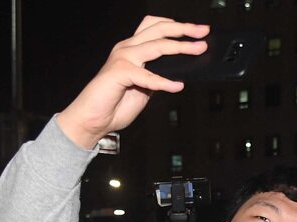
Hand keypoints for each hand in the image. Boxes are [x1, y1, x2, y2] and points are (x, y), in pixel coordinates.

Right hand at [57, 16, 209, 149]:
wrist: (93, 120)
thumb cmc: (115, 105)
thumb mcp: (144, 88)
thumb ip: (157, 77)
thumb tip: (179, 74)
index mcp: (132, 49)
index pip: (155, 27)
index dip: (177, 26)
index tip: (198, 31)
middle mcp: (127, 48)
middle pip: (158, 29)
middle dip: (184, 29)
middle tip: (203, 31)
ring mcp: (122, 58)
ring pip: (156, 46)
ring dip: (180, 47)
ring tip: (198, 50)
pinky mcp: (119, 73)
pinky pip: (147, 75)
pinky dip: (164, 82)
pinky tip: (177, 86)